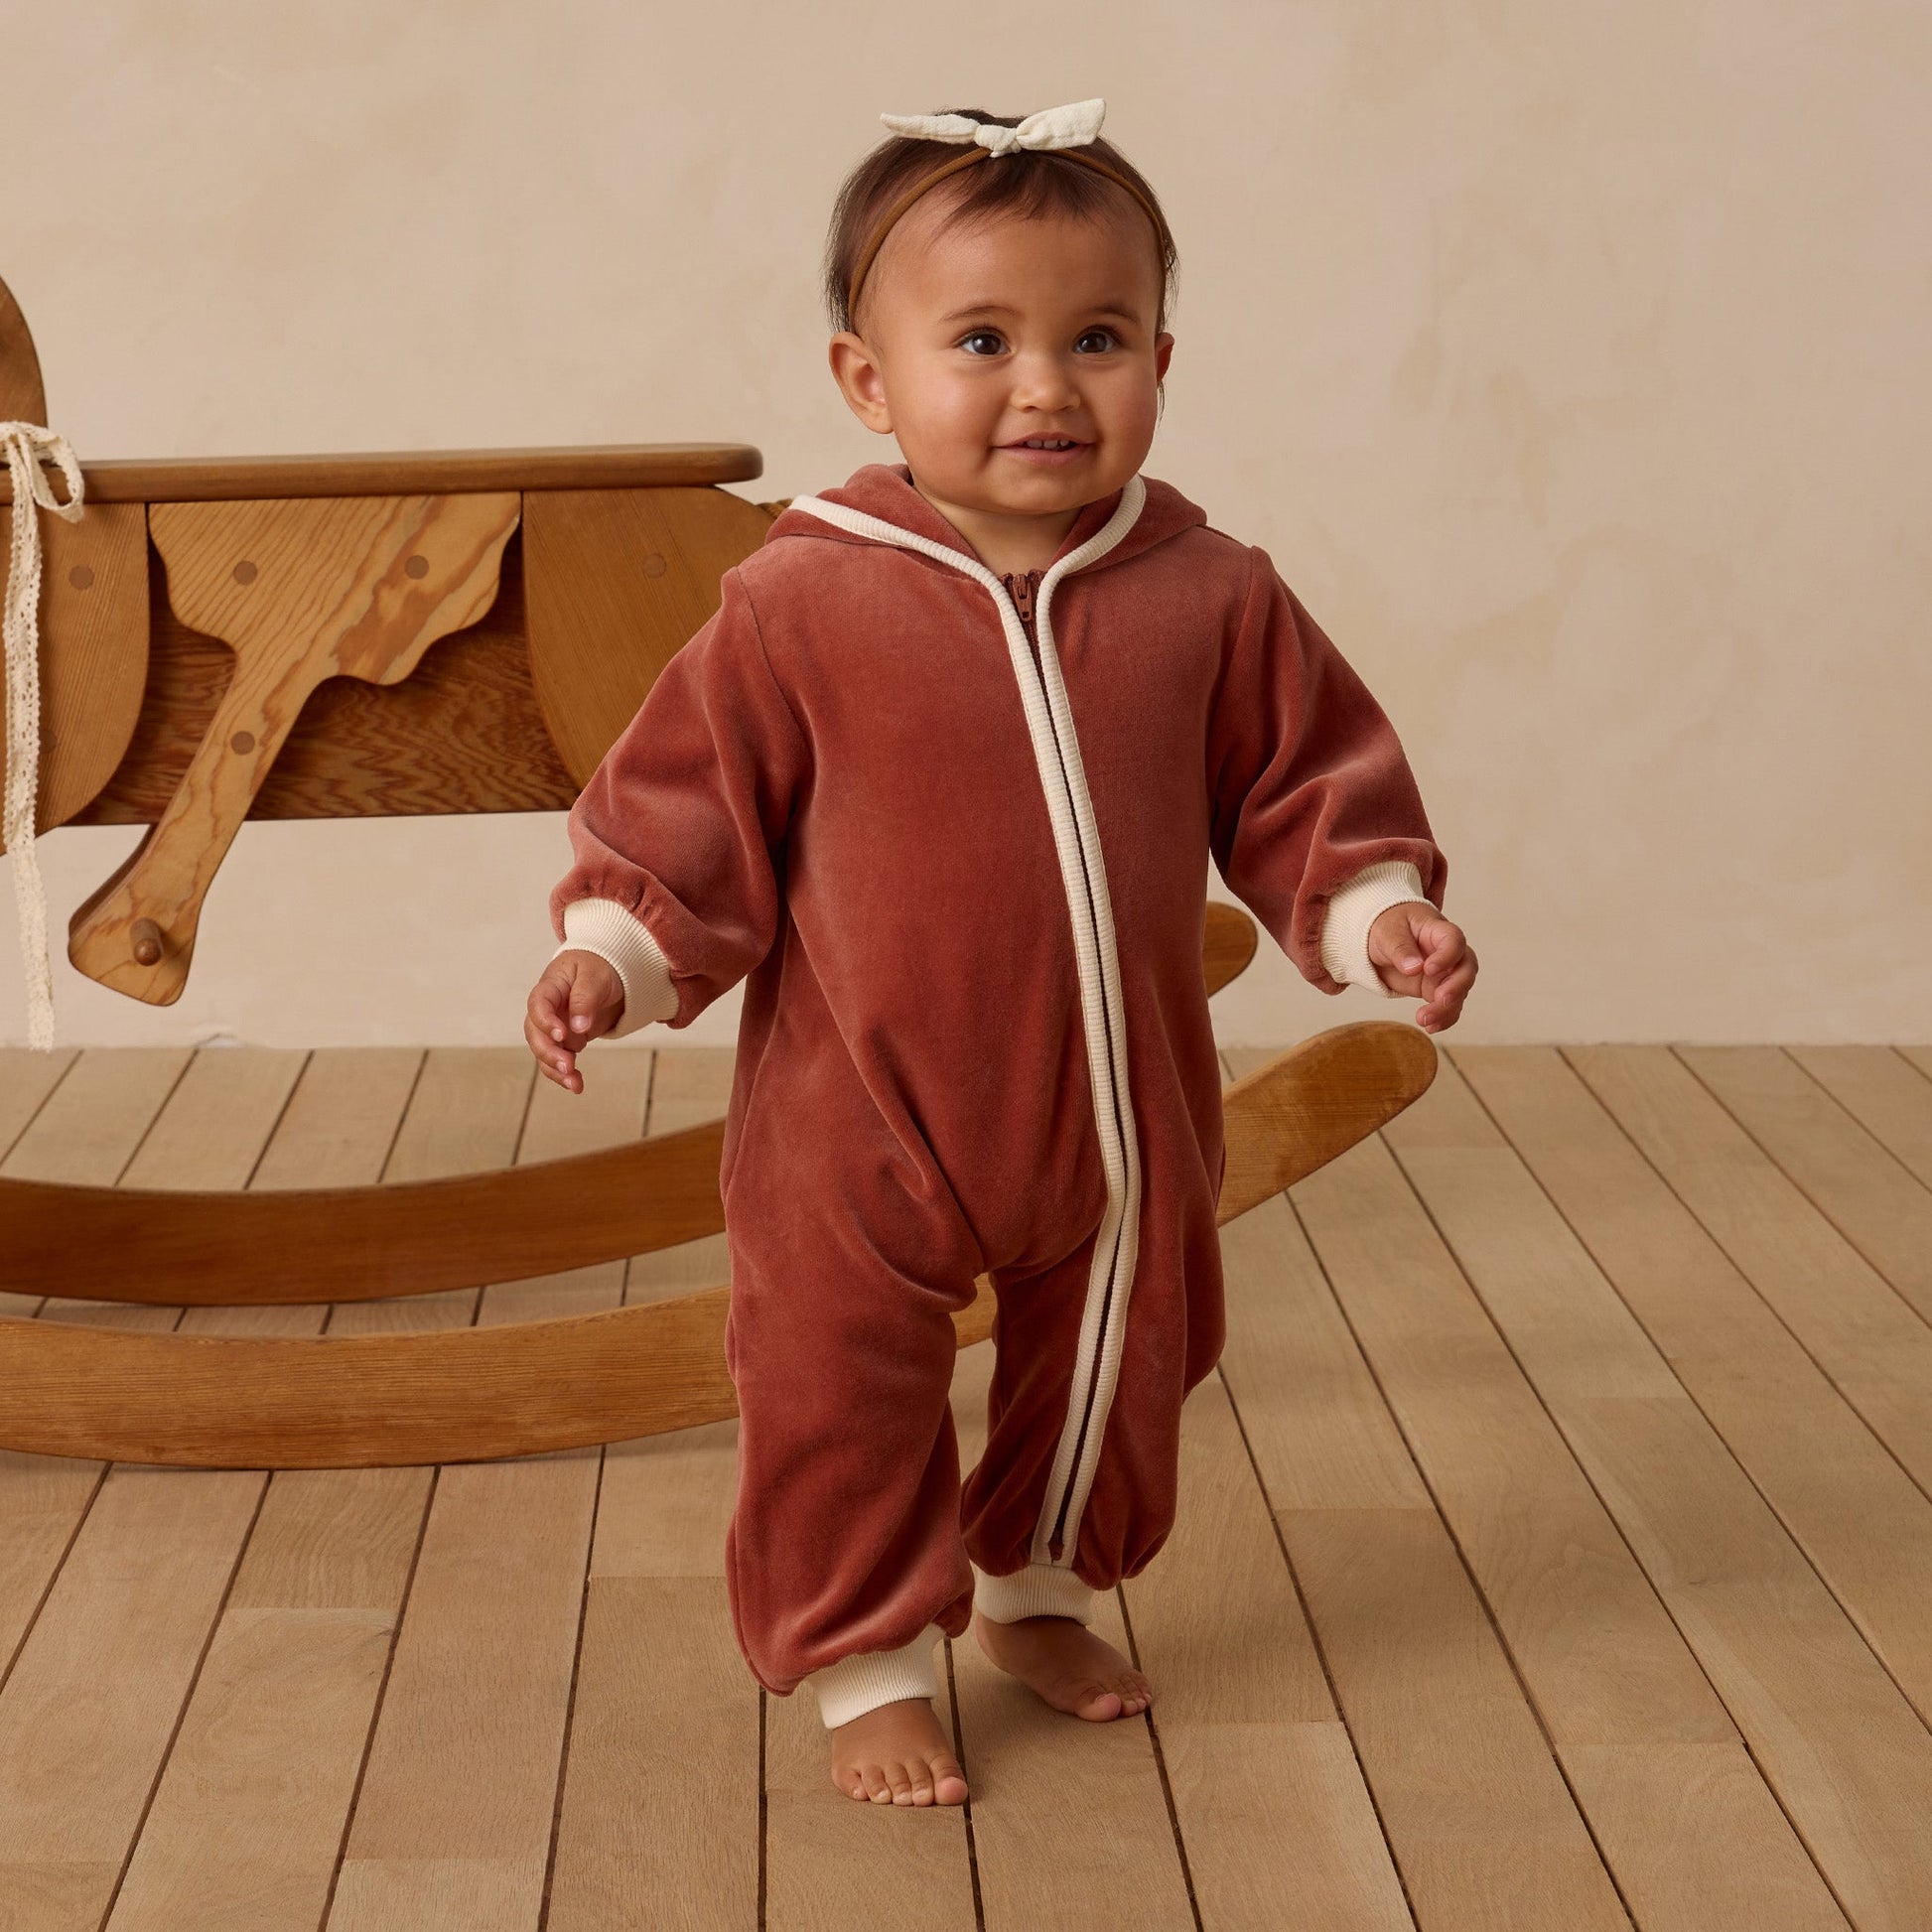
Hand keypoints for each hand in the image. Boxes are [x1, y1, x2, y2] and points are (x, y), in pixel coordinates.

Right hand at [525, 950, 626, 1093]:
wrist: (610, 973)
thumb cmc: (600, 967)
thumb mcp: (597, 975)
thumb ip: (586, 998)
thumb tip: (578, 1026)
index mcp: (551, 986)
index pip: (538, 1003)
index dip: (545, 1020)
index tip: (561, 1035)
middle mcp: (547, 1008)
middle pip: (535, 1032)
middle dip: (549, 1052)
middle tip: (568, 1065)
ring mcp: (554, 1025)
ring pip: (544, 1051)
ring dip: (555, 1069)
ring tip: (574, 1083)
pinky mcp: (564, 1041)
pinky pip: (557, 1059)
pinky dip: (565, 1074)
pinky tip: (576, 1086)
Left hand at [1367, 902, 1476, 1033]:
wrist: (1377, 938)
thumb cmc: (1386, 925)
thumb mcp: (1387, 932)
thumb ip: (1400, 948)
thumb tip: (1414, 968)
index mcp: (1437, 930)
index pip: (1454, 940)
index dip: (1447, 956)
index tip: (1428, 969)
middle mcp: (1447, 952)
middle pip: (1466, 968)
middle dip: (1457, 987)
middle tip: (1440, 999)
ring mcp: (1444, 972)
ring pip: (1459, 991)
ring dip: (1446, 1008)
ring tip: (1424, 1020)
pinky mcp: (1436, 989)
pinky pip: (1448, 1005)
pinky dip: (1443, 1018)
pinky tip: (1430, 1027)